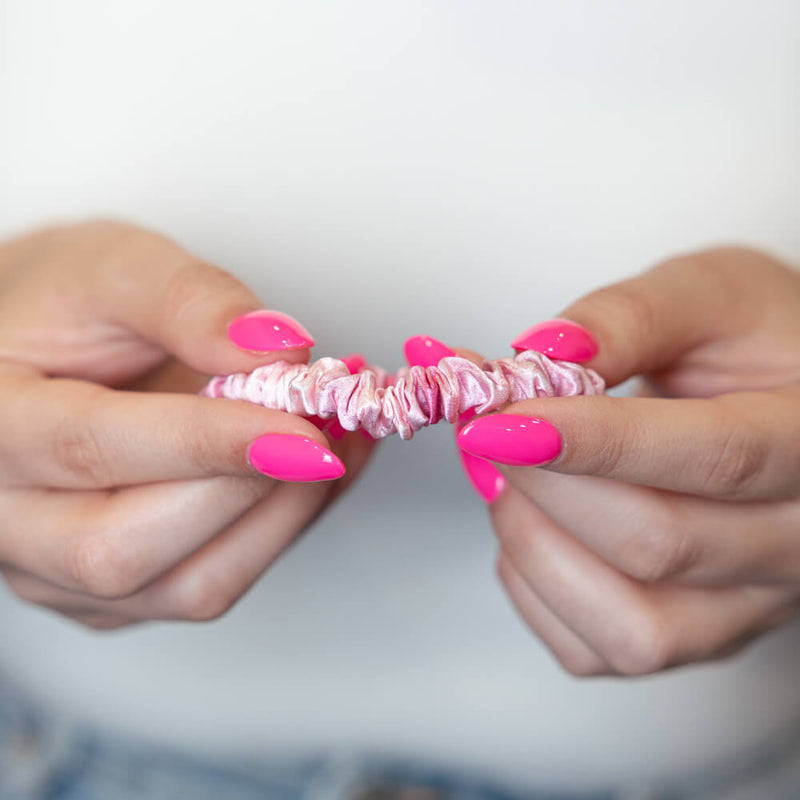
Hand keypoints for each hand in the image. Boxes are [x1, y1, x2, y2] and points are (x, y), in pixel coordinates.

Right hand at [0, 220, 372, 628]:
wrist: (30, 356)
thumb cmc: (57, 307)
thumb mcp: (112, 268)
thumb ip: (190, 302)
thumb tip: (281, 350)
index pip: (93, 451)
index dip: (209, 443)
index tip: (304, 426)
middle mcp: (7, 520)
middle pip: (127, 548)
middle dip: (249, 488)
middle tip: (325, 424)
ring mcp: (57, 572)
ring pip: (184, 589)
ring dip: (282, 517)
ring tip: (335, 441)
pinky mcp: (113, 594)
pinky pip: (210, 585)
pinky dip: (281, 530)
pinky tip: (314, 472)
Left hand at [457, 247, 799, 675]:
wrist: (783, 404)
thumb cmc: (753, 346)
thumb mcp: (709, 295)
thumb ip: (629, 317)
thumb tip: (541, 356)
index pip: (714, 458)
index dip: (594, 442)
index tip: (497, 417)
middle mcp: (796, 544)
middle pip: (658, 544)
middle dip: (543, 481)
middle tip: (484, 427)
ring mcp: (748, 608)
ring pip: (630, 627)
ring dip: (534, 543)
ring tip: (509, 473)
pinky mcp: (695, 639)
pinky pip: (595, 653)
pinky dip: (532, 587)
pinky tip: (532, 521)